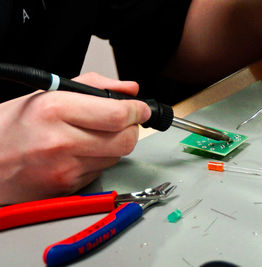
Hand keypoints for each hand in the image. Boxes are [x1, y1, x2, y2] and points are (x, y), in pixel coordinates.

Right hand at [0, 73, 150, 204]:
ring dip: (116, 145)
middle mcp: (61, 142)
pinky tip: (80, 152)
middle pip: (126, 140)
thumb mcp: (47, 93)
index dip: (137, 111)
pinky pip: (101, 171)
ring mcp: (65, 169)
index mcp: (55, 110)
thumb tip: (129, 90)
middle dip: (132, 129)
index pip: (118, 114)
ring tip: (93, 136)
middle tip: (124, 122)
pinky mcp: (67, 187)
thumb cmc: (9, 126)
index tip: (140, 109)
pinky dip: (99, 160)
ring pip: (117, 157)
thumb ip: (94, 86)